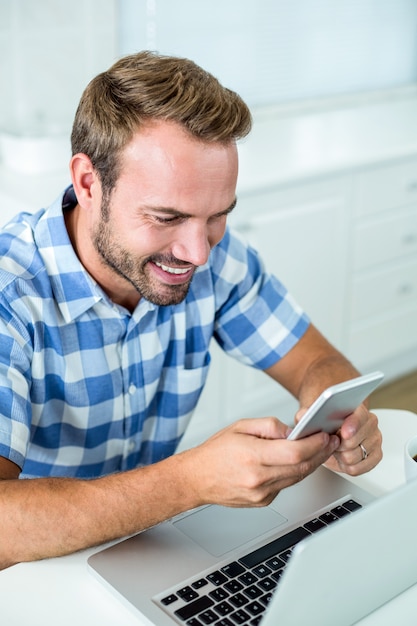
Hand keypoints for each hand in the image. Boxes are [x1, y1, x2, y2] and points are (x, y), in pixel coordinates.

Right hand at [184, 417, 339, 507]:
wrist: (196, 479)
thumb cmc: (214, 452)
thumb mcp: (240, 426)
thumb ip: (269, 426)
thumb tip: (291, 430)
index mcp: (252, 456)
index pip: (295, 452)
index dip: (315, 444)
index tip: (324, 435)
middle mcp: (258, 478)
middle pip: (301, 467)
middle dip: (320, 453)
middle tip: (330, 441)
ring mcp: (261, 493)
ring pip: (297, 478)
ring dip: (311, 463)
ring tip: (319, 449)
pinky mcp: (263, 501)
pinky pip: (286, 485)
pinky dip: (295, 472)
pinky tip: (297, 462)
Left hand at [313, 404, 381, 475]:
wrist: (331, 431)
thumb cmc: (324, 422)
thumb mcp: (310, 414)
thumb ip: (306, 413)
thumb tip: (304, 416)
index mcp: (357, 409)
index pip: (360, 415)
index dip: (353, 424)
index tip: (344, 432)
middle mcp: (369, 423)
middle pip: (357, 440)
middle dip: (340, 445)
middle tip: (332, 441)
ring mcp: (374, 439)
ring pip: (356, 456)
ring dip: (342, 456)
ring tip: (336, 449)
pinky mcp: (375, 456)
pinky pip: (360, 467)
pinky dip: (348, 466)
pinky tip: (342, 458)